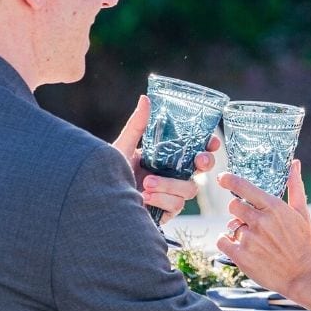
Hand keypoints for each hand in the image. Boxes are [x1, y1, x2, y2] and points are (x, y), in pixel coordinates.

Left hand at [111, 95, 219, 223]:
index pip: (195, 150)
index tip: (211, 142)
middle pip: (201, 170)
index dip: (208, 146)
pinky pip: (176, 205)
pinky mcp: (166, 212)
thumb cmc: (109, 173)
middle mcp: (172, 175)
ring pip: (189, 189)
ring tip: (146, 184)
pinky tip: (145, 197)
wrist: (99, 200)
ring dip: (169, 185)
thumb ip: (137, 126)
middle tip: (198, 161)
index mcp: (166, 158)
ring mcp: (171, 194)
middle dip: (205, 163)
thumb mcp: (123, 147)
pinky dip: (162, 200)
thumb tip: (145, 98)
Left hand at [214, 160, 310, 294]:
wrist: (303, 276)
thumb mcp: (302, 214)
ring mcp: (249, 239)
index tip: (222, 178)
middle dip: (239, 212)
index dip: (229, 180)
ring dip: (237, 230)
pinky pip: (222, 241)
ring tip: (253, 240)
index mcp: (274, 208)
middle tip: (251, 222)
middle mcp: (260, 221)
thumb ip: (295, 187)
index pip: (244, 187)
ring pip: (230, 225)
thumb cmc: (304, 244)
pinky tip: (238, 247)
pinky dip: (227, 242)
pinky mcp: (241, 256)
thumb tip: (294, 164)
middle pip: (234, 205)